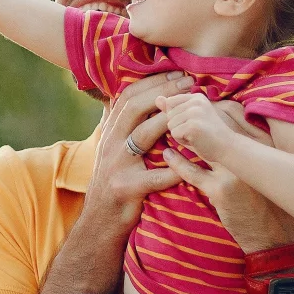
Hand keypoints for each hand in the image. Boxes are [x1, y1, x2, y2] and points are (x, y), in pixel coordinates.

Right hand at [79, 73, 193, 232]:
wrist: (101, 220)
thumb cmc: (113, 181)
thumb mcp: (109, 148)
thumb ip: (115, 124)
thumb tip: (117, 95)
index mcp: (109, 132)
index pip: (127, 97)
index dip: (151, 82)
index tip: (175, 74)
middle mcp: (110, 144)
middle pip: (134, 109)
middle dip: (163, 92)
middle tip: (188, 83)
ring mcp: (117, 166)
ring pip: (143, 136)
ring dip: (169, 121)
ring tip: (192, 112)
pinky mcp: (127, 188)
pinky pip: (155, 176)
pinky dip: (175, 169)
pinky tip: (192, 163)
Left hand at [158, 92, 239, 162]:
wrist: (227, 148)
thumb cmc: (208, 135)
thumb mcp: (190, 118)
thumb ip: (173, 108)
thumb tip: (157, 98)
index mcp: (196, 97)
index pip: (170, 103)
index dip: (177, 117)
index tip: (194, 123)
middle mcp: (196, 101)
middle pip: (169, 115)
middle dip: (178, 126)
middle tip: (196, 131)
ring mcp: (195, 113)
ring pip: (170, 125)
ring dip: (180, 134)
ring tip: (196, 135)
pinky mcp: (193, 126)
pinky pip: (174, 134)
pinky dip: (182, 140)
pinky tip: (196, 140)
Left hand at [161, 100, 293, 251]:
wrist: (280, 236)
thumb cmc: (274, 201)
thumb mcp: (270, 166)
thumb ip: (254, 144)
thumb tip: (230, 123)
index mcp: (262, 142)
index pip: (229, 112)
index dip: (207, 106)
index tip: (191, 104)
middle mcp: (250, 153)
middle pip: (212, 123)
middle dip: (189, 114)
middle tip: (170, 108)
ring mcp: (235, 171)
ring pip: (199, 144)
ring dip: (180, 135)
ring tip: (168, 130)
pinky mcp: (222, 191)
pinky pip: (193, 172)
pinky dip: (178, 163)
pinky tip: (168, 155)